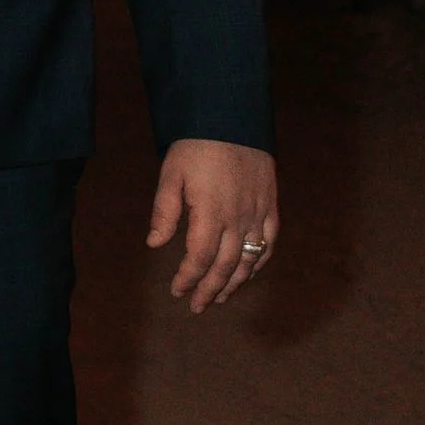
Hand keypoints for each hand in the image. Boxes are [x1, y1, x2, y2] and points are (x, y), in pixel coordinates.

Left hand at [148, 139, 277, 311]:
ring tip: (220, 297)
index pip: (200, 258)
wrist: (231, 118)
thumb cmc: (195, 146)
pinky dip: (260, 261)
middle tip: (197, 306)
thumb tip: (154, 244)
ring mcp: (258, 213)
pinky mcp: (271, 205)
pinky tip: (249, 272)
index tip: (176, 291)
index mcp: (211, 213)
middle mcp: (238, 218)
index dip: (189, 278)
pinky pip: (269, 241)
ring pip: (249, 259)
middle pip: (226, 265)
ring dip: (235, 282)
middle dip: (210, 289)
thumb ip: (164, 212)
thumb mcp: (170, 175)